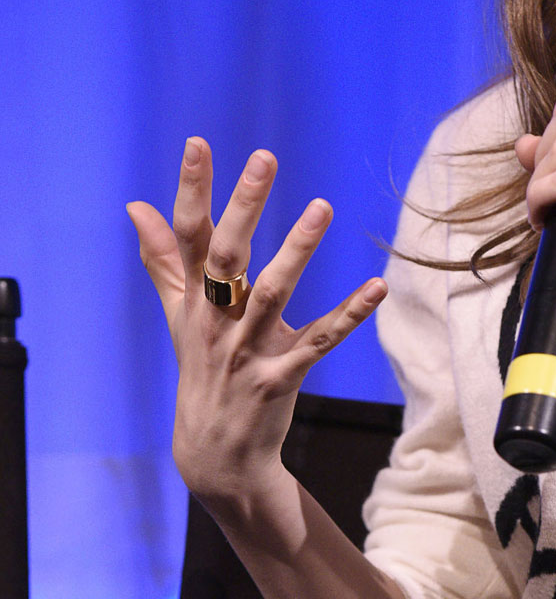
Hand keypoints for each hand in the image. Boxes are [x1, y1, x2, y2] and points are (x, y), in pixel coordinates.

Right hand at [127, 137, 385, 504]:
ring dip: (297, 250)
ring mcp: (247, 352)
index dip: (191, 189)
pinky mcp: (281, 379)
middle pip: (226, 257)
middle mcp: (215, 322)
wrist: (214, 456)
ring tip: (322, 207)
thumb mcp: (180, 316)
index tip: (198, 142)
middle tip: (264, 157)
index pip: (188, 236)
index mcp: (193, 301)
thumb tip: (136, 206)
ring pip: (271, 294)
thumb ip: (164, 260)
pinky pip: (319, 342)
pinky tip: (377, 287)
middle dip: (243, 206)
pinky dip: (349, 315)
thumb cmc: (203, 371)